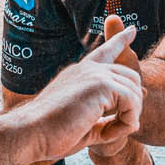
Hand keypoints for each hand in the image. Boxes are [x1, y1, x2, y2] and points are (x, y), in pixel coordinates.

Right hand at [18, 26, 141, 164]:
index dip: (120, 41)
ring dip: (131, 115)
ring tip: (114, 132)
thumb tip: (134, 120)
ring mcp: (95, 74)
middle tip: (123, 126)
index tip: (132, 30)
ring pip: (134, 90)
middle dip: (134, 103)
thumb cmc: (51, 135)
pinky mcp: (101, 85)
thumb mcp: (84, 125)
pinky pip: (132, 101)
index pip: (105, 51)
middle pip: (130, 76)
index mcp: (80, 73)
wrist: (30, 133)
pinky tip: (113, 132)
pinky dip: (128, 121)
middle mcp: (89, 69)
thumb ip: (106, 120)